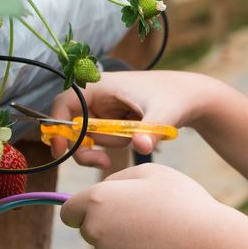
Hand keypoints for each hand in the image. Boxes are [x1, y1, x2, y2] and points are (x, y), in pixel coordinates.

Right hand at [47, 69, 216, 171]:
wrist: (190, 98)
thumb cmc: (176, 98)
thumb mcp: (164, 115)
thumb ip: (150, 131)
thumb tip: (141, 146)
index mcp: (100, 85)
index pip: (63, 104)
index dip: (57, 126)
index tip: (62, 150)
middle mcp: (96, 96)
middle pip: (72, 127)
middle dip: (85, 148)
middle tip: (103, 163)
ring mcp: (102, 109)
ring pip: (89, 138)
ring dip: (109, 146)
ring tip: (137, 136)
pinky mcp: (110, 121)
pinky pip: (102, 141)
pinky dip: (115, 146)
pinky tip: (137, 138)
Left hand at [59, 163, 228, 248]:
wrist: (203, 242)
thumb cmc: (180, 201)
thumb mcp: (150, 173)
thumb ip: (118, 179)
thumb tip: (104, 189)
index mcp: (97, 200)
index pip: (70, 212)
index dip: (83, 211)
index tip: (98, 213)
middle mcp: (94, 230)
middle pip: (89, 231)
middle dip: (107, 227)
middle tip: (140, 222)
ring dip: (121, 247)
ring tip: (154, 238)